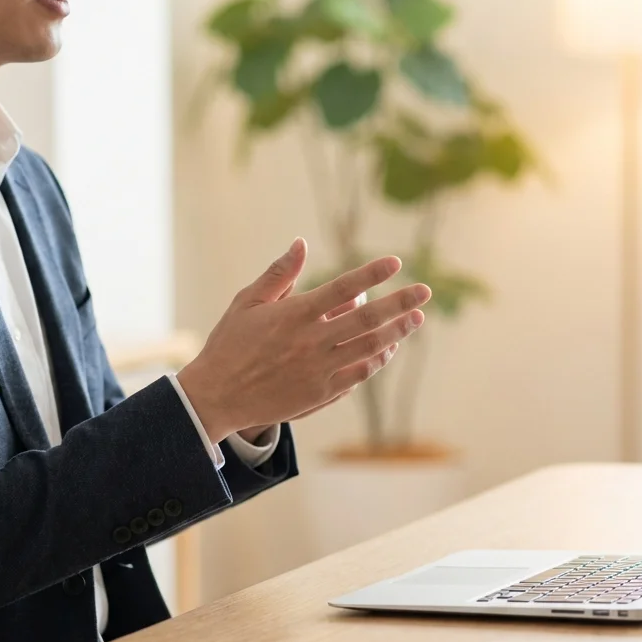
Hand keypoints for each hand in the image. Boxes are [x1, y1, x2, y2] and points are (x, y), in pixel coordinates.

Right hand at [178, 238, 430, 443]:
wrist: (217, 397)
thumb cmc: (230, 344)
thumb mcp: (247, 302)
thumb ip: (278, 274)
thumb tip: (302, 244)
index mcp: (294, 314)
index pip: (342, 288)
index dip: (372, 273)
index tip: (396, 262)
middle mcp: (311, 341)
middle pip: (367, 318)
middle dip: (400, 303)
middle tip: (424, 292)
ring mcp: (319, 369)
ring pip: (370, 348)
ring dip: (397, 332)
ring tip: (416, 319)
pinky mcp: (321, 393)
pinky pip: (359, 374)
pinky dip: (377, 360)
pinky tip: (389, 349)